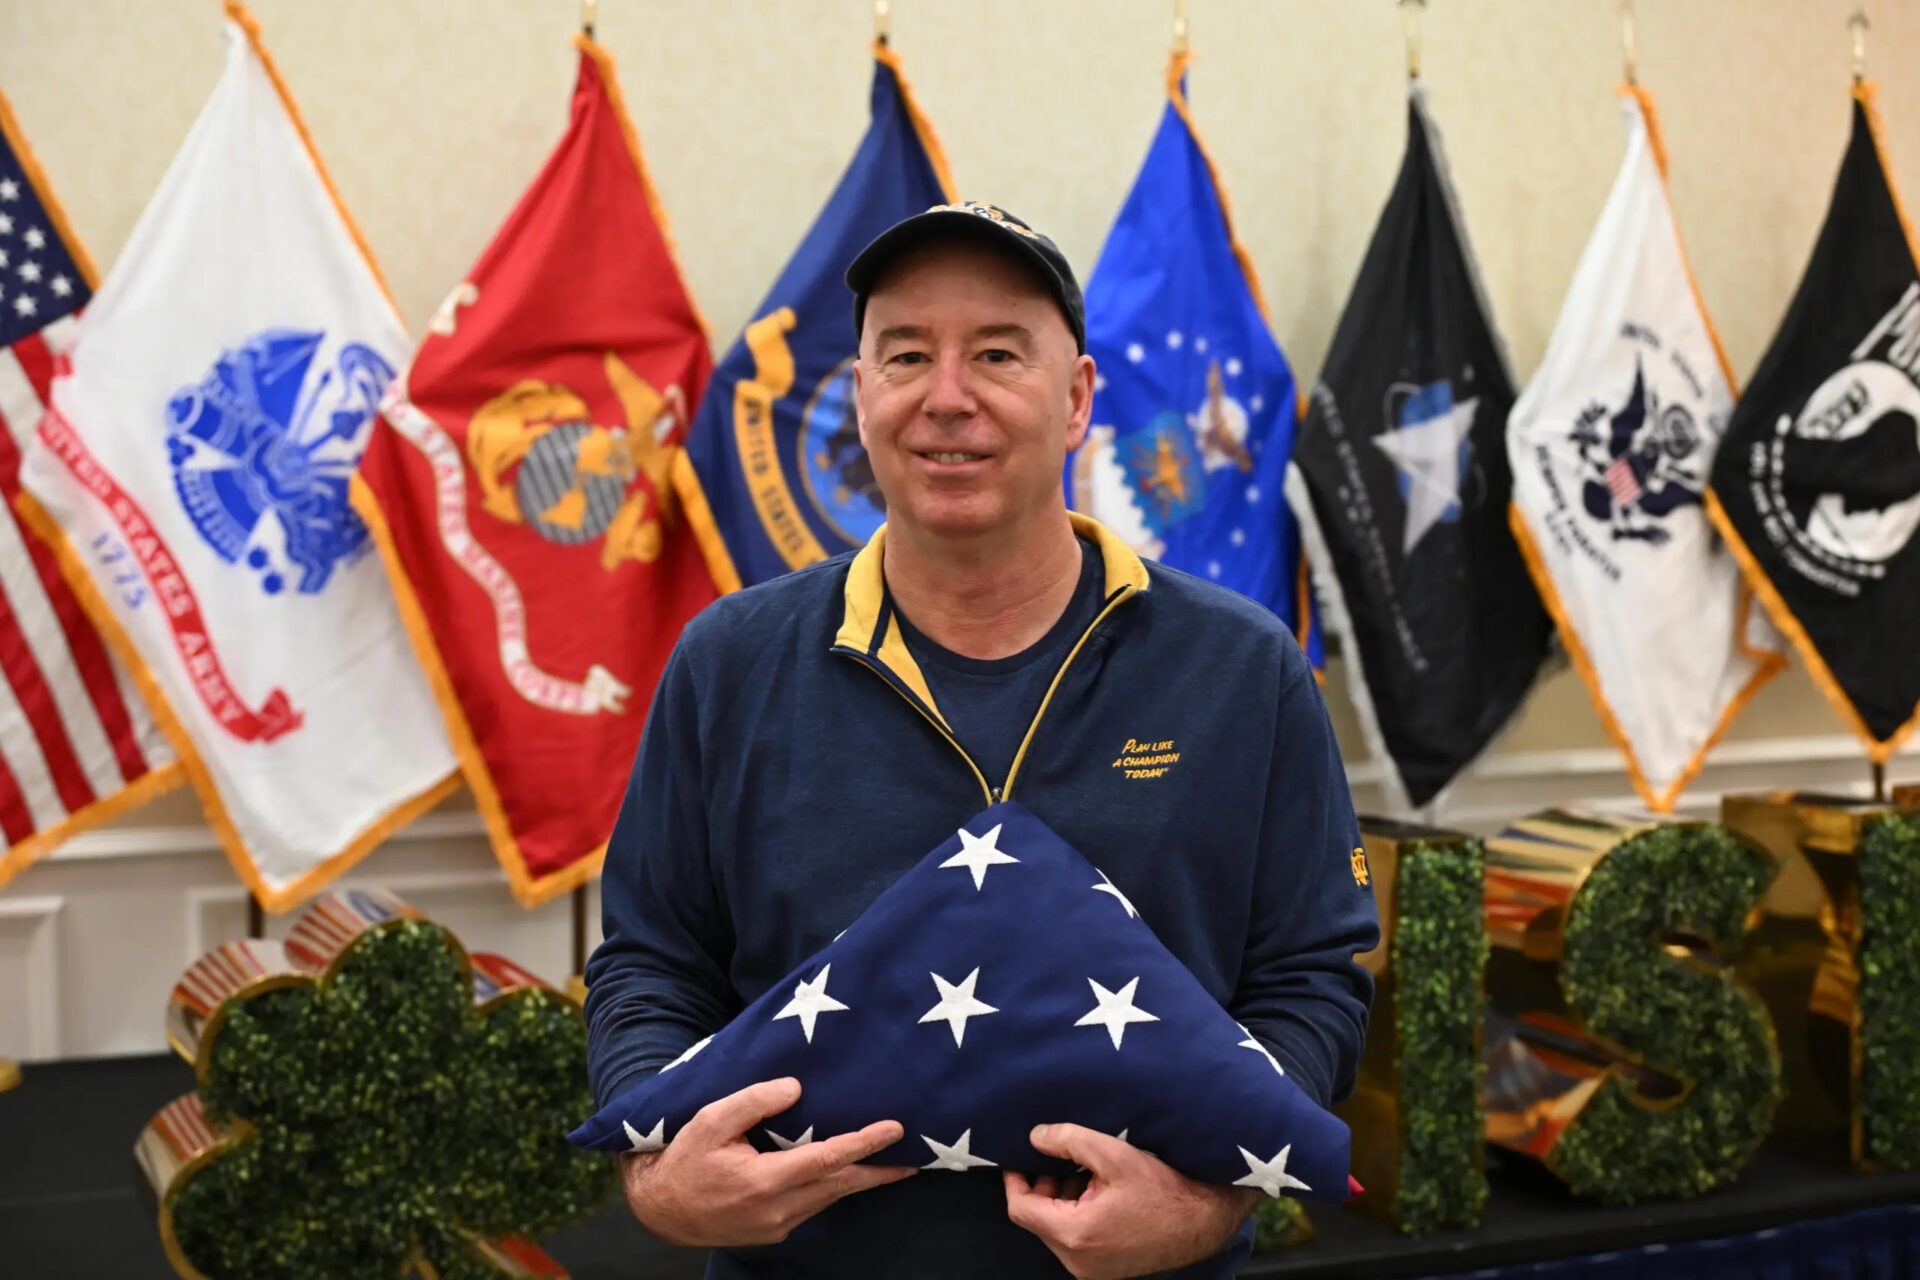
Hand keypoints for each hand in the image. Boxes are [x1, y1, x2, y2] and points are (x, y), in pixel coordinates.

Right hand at [622, 1077, 916, 1246]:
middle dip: (880, 1170)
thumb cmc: (684, 1160)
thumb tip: (795, 1088)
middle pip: (841, 1185)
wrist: (661, 1210)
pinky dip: (836, 1187)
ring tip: (891, 1160)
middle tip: (916, 1155)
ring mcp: (779, 1224)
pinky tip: (848, 1172)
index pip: (828, 1159)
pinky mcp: (776, 1229)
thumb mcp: (709, 1121)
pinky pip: (815, 1204)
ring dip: (861, 1179)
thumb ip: (753, 1102)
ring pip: (831, 1198)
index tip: (894, 1129)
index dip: (864, 1144)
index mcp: (764, 1182)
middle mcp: (778, 1209)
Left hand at [1004, 1124, 1261, 1279]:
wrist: (1204, 1220)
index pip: (1021, 1208)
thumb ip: (1067, 1140)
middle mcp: (1077, 1261)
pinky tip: (1100, 1193)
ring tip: (1087, 1174)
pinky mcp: (1105, 1270)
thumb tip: (1034, 1137)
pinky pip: (1076, 1240)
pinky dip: (1078, 1215)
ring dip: (1062, 1200)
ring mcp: (1091, 1270)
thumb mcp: (1113, 1153)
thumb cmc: (1163, 1188)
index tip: (1021, 1155)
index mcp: (1074, 1234)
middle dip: (1044, 1186)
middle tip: (1062, 1159)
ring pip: (1056, 1230)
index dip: (1016, 1178)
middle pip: (1038, 1219)